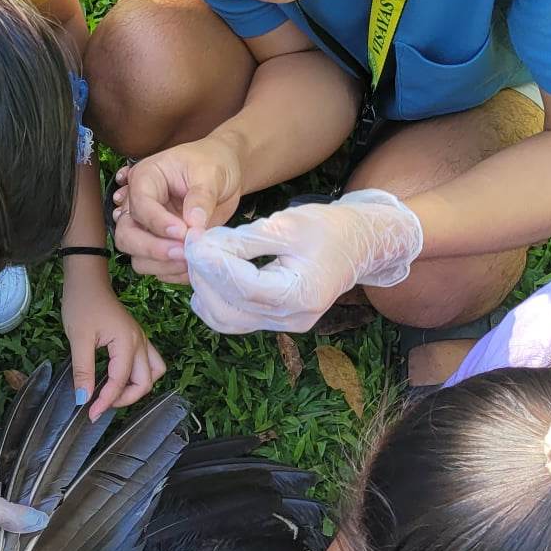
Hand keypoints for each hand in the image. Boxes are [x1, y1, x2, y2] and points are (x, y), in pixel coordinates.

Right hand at [0, 431, 49, 544]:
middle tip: (48, 493)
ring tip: (36, 477)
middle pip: (2, 515)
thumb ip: (11, 514)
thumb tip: (41, 523)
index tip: (49, 516)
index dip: (26, 527)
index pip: (8, 536)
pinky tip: (11, 463)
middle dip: (20, 505)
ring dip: (8, 487)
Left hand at [60, 268, 166, 419]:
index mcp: (127, 341)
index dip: (107, 400)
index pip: (121, 380)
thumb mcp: (78, 338)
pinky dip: (139, 376)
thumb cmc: (82, 304)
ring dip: (137, 388)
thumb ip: (83, 370)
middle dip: (125, 398)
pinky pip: (149, 363)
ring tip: (114, 394)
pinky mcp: (137, 338)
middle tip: (100, 405)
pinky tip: (119, 379)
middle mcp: (140, 342)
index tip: (90, 413)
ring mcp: (142, 339)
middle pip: (145, 382)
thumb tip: (83, 399)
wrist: (87, 279)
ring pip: (153, 373)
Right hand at [111, 133, 244, 284]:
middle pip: (126, 235)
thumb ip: (201, 197)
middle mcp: (139, 206)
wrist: (225, 174)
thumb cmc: (214, 164)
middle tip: (183, 253)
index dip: (158, 223)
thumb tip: (193, 225)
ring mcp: (149, 229)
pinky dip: (173, 272)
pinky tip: (194, 266)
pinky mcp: (162, 245)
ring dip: (162, 265)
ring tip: (192, 260)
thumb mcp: (211, 173)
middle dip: (152, 249)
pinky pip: (157, 268)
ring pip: (137, 257)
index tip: (183, 232)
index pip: (140, 206)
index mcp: (146, 179)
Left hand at [184, 189, 422, 334]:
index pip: (242, 286)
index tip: (193, 240)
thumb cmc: (328, 227)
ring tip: (199, 258)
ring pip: (227, 319)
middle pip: (229, 307)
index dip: (212, 263)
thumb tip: (202, 247)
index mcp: (300, 294)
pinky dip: (216, 301)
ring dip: (205, 289)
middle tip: (192, 244)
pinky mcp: (277, 322)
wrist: (358, 244)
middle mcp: (292, 318)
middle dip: (203, 275)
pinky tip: (209, 276)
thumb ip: (243, 241)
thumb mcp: (287, 225)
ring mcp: (285, 325)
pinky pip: (236, 320)